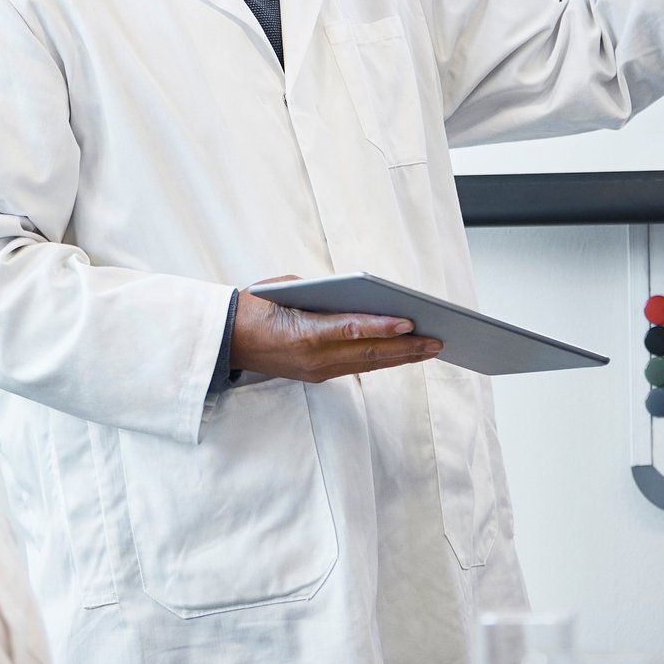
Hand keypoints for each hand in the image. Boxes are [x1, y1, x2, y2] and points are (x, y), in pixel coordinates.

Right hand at [229, 276, 442, 382]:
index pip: (350, 329)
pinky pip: (356, 367)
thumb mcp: (286, 288)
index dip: (381, 327)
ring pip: (368, 364)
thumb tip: (357, 296)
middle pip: (368, 353)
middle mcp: (313, 357)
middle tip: (437, 341)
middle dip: (405, 348)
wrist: (225, 338)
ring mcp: (316, 370)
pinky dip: (381, 359)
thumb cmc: (256, 305)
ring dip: (400, 357)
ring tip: (430, 349)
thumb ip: (322, 294)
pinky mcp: (317, 375)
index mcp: (302, 332)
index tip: (409, 321)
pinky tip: (401, 352)